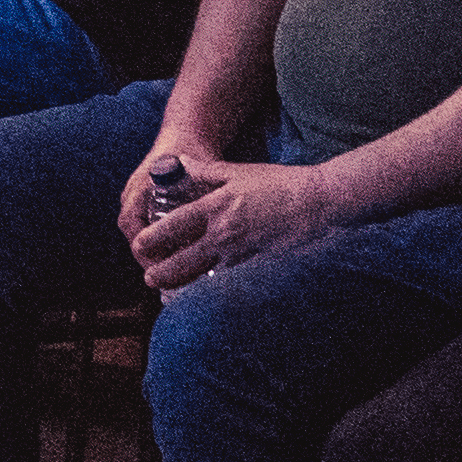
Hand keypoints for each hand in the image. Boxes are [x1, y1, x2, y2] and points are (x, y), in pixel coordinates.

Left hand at [126, 144, 335, 288]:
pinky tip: (209, 299)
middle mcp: (226, 234)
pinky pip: (233, 284)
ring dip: (187, 286)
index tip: (139, 245)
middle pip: (184, 259)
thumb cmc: (280, 184)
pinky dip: (218, 291)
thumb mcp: (238, 171)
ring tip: (172, 294)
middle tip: (148, 279)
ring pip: (206, 277)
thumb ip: (205, 170)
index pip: (175, 225)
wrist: (321, 201)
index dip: (153, 238)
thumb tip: (180, 162)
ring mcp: (244, 254)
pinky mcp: (262, 269)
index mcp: (217, 207)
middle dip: (163, 272)